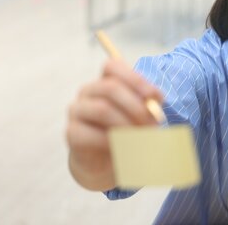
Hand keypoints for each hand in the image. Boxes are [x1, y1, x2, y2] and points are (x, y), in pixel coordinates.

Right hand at [66, 59, 163, 189]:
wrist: (104, 162)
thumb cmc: (125, 132)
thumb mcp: (139, 116)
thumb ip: (146, 105)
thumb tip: (155, 100)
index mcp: (105, 81)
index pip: (112, 66)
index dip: (136, 79)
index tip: (156, 97)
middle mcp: (88, 91)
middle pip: (110, 87)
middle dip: (136, 106)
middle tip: (152, 124)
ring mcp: (77, 111)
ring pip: (102, 109)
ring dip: (126, 124)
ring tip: (140, 137)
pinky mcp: (72, 132)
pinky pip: (92, 133)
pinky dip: (112, 141)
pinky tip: (123, 147)